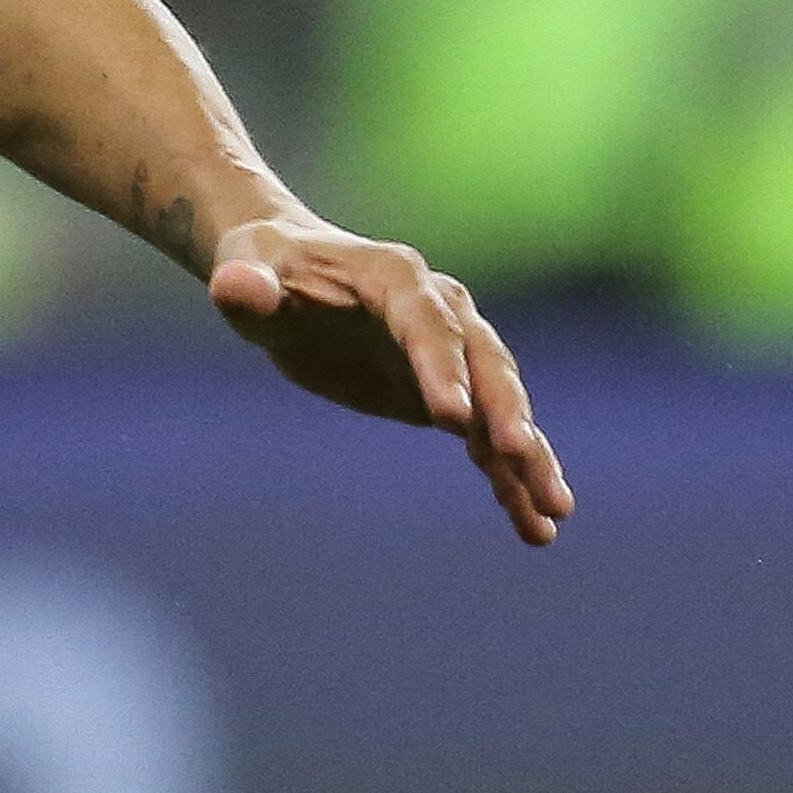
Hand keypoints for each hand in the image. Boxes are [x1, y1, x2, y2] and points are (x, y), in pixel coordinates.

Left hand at [210, 217, 574, 545]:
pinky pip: (488, 439)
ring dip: (528, 455)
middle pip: (484, 362)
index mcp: (396, 278)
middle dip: (505, 409)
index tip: (451, 419)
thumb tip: (237, 288)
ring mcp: (452, 354)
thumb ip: (244, 286)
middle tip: (521, 455)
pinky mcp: (447, 393)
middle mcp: (441, 310)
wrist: (285, 272)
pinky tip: (534, 524)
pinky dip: (511, 477)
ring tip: (554, 509)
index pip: (426, 325)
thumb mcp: (245, 273)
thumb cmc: (263, 267)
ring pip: (502, 405)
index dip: (440, 369)